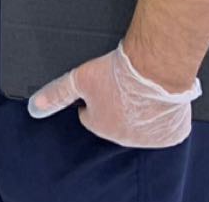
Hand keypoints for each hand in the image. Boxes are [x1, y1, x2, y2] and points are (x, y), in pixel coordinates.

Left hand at [27, 42, 200, 148]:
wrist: (156, 69)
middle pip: (115, 120)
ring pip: (141, 124)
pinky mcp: (173, 133)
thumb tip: (35, 107)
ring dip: (139, 112)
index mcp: (101, 126)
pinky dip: (163, 116)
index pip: (90, 114)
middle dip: (116, 106)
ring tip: (140, 90)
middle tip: (122, 85)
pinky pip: (165, 127)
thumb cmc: (117, 73)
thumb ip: (56, 93)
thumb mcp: (79, 79)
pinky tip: (158, 100)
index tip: (102, 85)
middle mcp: (125, 138)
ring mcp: (151, 138)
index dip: (94, 97)